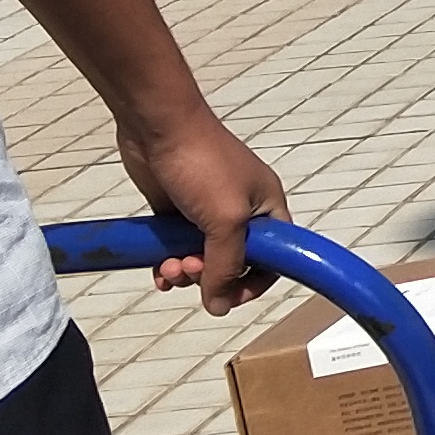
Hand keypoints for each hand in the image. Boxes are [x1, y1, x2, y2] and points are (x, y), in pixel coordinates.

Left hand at [114, 106, 285, 312]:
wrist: (159, 127)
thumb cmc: (203, 164)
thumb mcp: (226, 221)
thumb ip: (225, 267)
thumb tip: (219, 306)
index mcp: (267, 210)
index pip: (276, 259)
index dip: (255, 282)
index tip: (229, 294)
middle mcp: (241, 213)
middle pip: (233, 264)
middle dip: (210, 276)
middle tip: (188, 267)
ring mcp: (207, 213)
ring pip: (201, 261)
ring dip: (184, 273)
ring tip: (168, 266)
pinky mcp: (178, 212)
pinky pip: (176, 251)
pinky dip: (168, 265)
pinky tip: (158, 270)